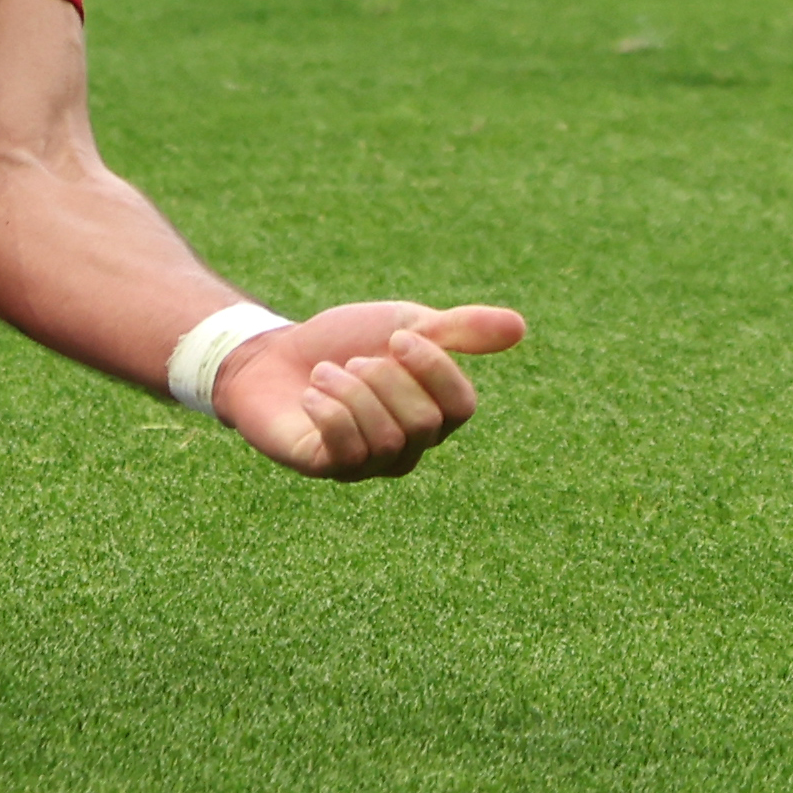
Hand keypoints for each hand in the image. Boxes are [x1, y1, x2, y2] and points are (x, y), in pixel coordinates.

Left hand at [213, 301, 526, 480]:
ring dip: (351, 393)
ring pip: (386, 439)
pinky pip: (346, 452)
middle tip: (354, 360)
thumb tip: (520, 326)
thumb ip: (457, 330)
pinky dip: (330, 414)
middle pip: (424, 423)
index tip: (399, 336)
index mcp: (432, 412)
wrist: (272, 354)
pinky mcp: (327, 468)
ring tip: (325, 373)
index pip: (461, 406)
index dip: (435, 369)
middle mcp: (407, 447)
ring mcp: (368, 463)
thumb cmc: (343, 341)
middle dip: (386, 380)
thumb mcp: (403, 324)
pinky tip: (312, 394)